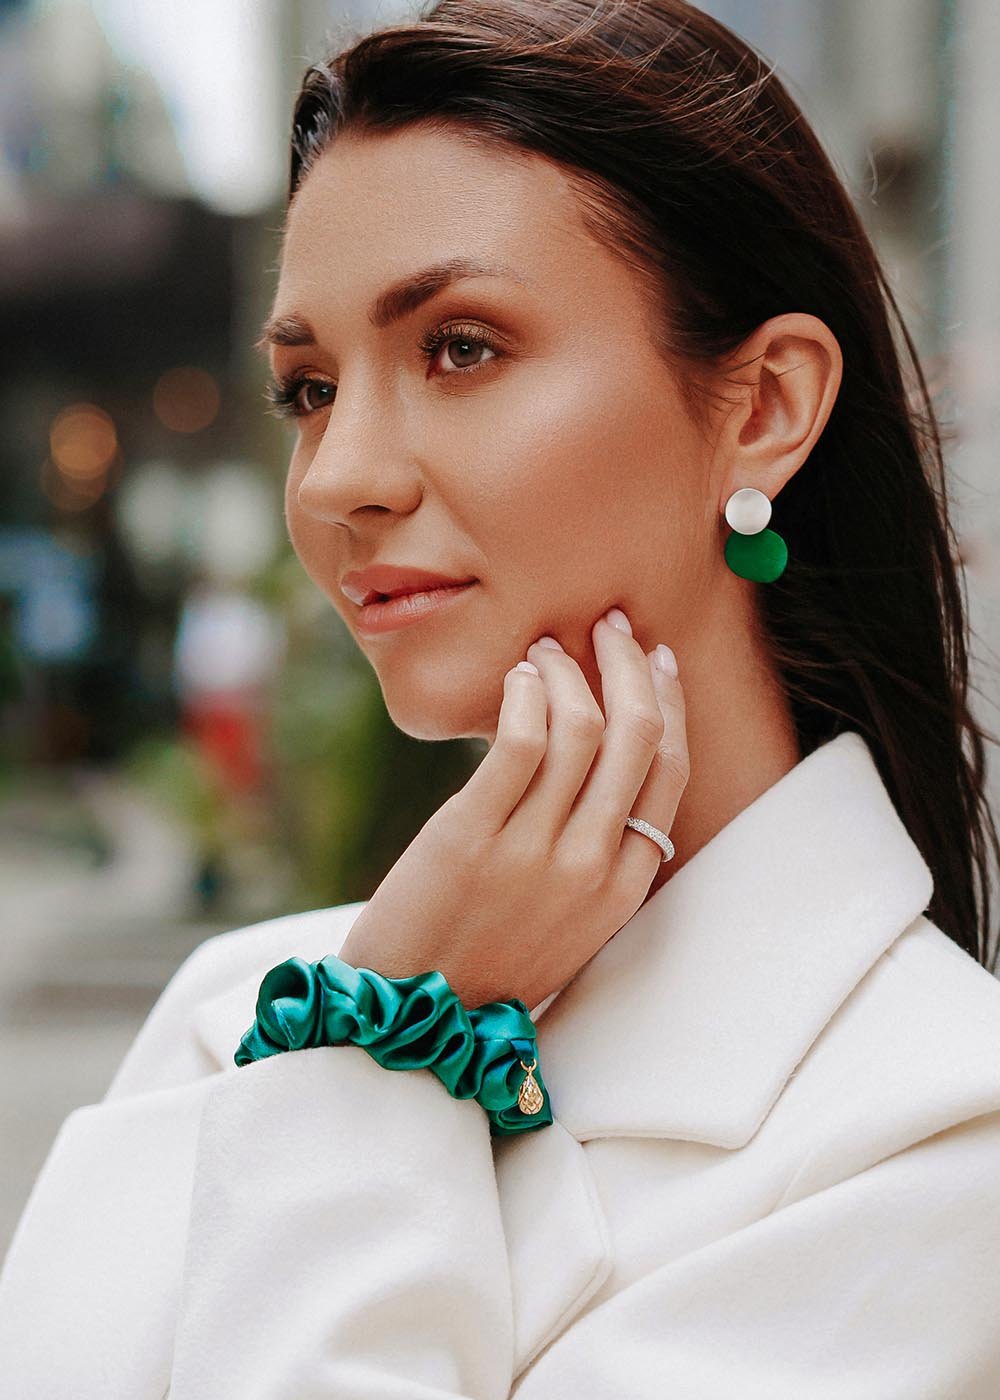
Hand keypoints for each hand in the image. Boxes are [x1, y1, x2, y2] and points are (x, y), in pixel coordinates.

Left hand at [337, 607, 688, 1010]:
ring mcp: (534, 852)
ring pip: (581, 728)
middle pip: (638, 736)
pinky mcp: (471, 835)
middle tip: (610, 626)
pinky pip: (520, 741)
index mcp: (623, 888)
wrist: (409, 1017)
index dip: (669, 703)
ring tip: (547, 648)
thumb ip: (597, 857)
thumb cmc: (485, 961)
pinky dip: (526, 693)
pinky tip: (517, 677)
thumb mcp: (570, 925)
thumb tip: (602, 767)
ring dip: (569, 670)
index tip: (655, 661)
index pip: (670, 771)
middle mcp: (591, 867)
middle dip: (630, 664)